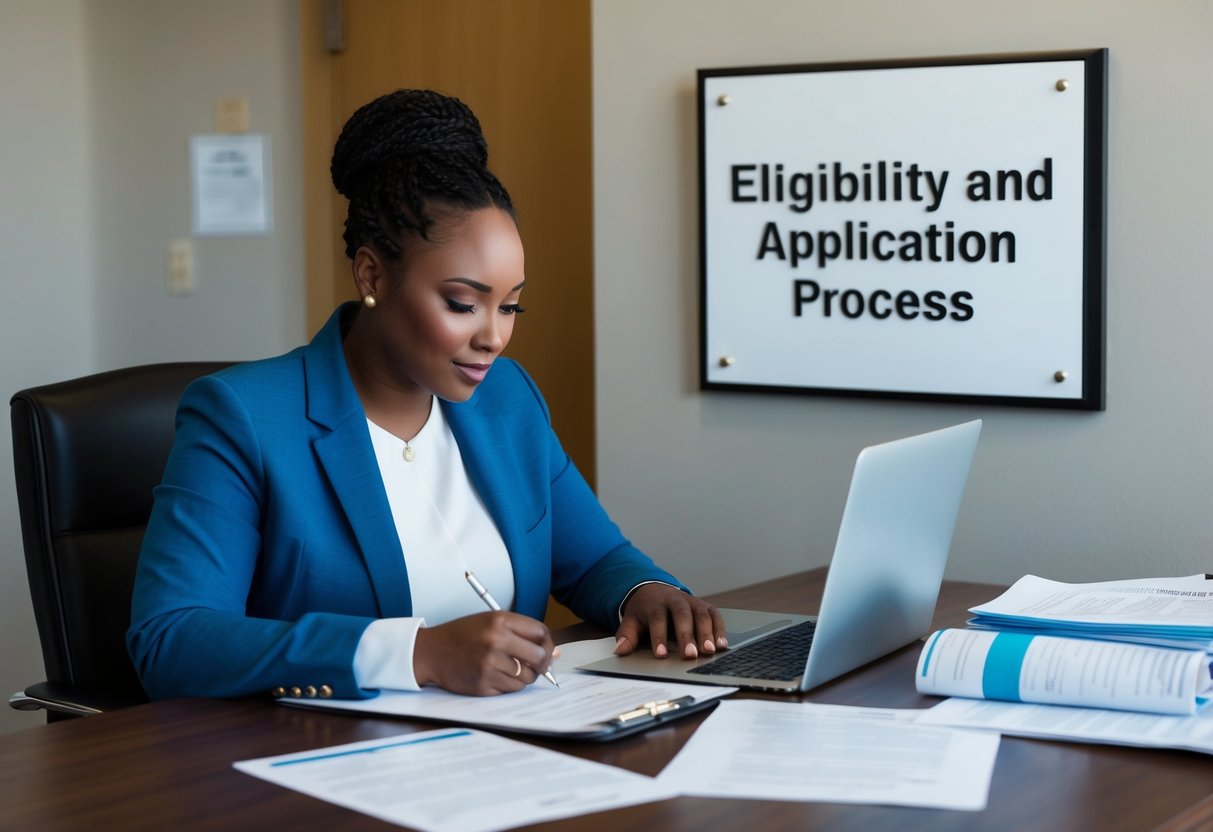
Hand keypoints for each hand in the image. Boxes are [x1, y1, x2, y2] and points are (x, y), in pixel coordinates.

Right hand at [413, 611, 554, 694]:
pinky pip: (511, 689)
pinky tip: (498, 676)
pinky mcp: (483, 684)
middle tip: (536, 665)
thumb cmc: (462, 635)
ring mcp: (489, 664)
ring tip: (510, 669)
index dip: (548, 643)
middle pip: (539, 656)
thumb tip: (555, 653)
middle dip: (542, 663)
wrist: (431, 652)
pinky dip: (510, 685)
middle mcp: (496, 641)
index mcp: (500, 620)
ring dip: (525, 676)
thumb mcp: (490, 622)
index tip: (546, 649)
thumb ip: (521, 633)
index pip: (541, 633)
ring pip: (527, 677)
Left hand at [614, 584, 727, 659]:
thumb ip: (627, 635)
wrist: (654, 589)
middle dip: (687, 635)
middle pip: (682, 615)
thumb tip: (619, 651)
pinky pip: (715, 615)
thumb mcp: (631, 620)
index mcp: (655, 602)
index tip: (661, 654)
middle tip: (690, 655)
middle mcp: (675, 599)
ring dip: (707, 633)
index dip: (659, 636)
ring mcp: (692, 601)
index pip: (657, 618)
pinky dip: (720, 629)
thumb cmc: (644, 610)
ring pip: (701, 614)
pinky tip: (722, 645)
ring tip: (709, 651)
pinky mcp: (704, 606)